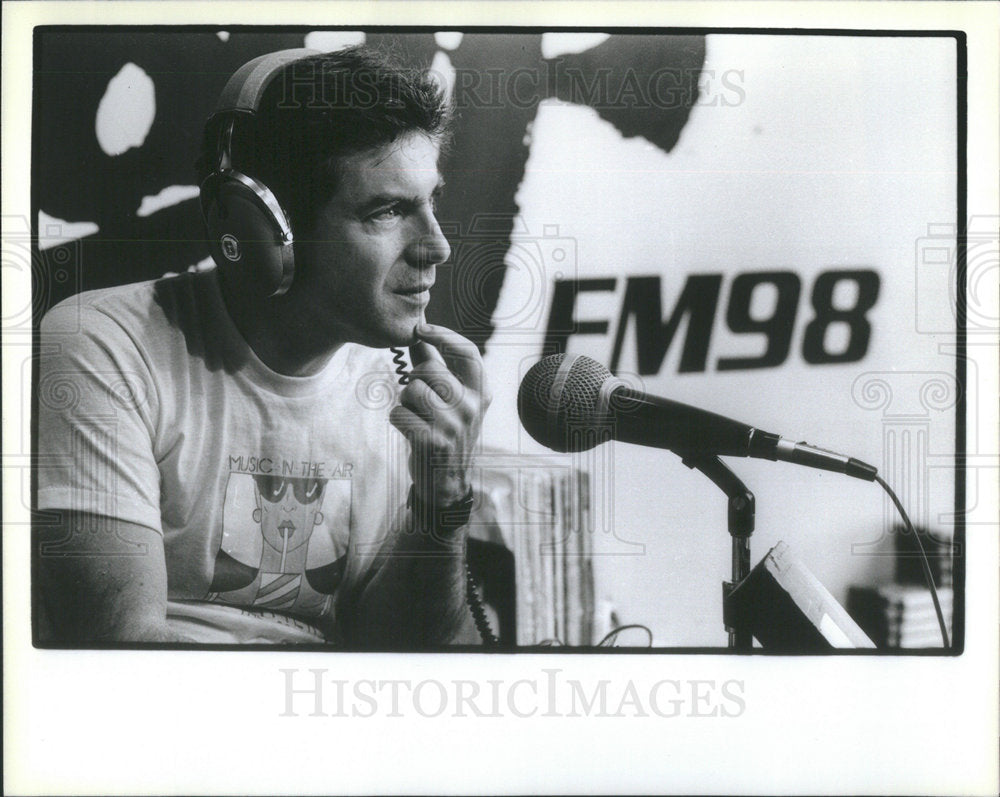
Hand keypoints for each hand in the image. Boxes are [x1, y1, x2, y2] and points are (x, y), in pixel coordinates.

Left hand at [389, 323, 490, 508]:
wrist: (448, 481)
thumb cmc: (446, 431)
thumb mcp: (452, 399)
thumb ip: (437, 365)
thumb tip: (419, 333)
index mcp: (481, 392)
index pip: (467, 353)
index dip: (444, 335)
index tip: (421, 329)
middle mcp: (472, 407)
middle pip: (429, 370)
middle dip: (415, 380)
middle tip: (421, 401)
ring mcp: (453, 425)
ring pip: (411, 390)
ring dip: (405, 401)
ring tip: (418, 417)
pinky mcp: (432, 441)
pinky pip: (399, 412)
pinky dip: (398, 419)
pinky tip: (412, 432)